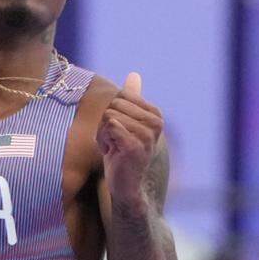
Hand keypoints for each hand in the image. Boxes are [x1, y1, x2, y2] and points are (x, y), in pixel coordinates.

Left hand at [95, 72, 163, 206]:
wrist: (126, 185)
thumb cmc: (122, 152)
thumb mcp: (126, 121)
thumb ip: (132, 98)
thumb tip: (134, 74)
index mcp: (155, 114)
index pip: (120, 96)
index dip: (112, 113)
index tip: (118, 131)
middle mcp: (155, 123)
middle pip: (113, 104)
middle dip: (105, 123)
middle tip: (113, 141)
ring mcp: (147, 134)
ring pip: (108, 116)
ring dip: (103, 133)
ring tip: (113, 148)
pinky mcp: (135, 145)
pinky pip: (109, 126)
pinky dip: (102, 140)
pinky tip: (111, 153)